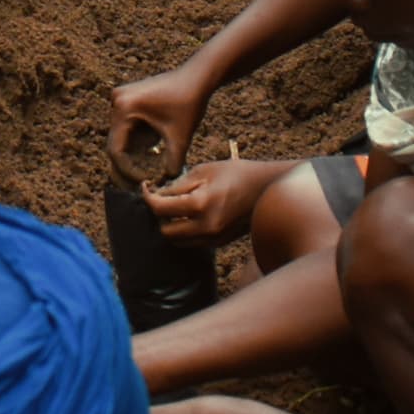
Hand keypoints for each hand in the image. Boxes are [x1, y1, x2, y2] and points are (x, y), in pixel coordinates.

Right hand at [107, 70, 205, 182]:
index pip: (116, 149)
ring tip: (145, 173)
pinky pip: (128, 129)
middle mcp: (117, 101)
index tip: (144, 181)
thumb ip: (172, 163)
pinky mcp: (128, 101)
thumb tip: (164, 185)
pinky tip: (151, 156)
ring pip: (121, 138)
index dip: (127, 170)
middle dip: (128, 165)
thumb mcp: (180, 137)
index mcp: (124, 107)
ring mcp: (120, 99)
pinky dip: (138, 143)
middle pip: (116, 144)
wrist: (197, 77)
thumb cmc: (189, 102)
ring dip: (133, 155)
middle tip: (138, 184)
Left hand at [145, 158, 288, 246]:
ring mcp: (214, 238)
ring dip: (170, 226)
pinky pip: (193, 242)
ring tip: (174, 207)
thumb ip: (178, 185)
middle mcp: (205, 226)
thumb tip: (158, 194)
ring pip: (178, 241)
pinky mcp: (220, 242)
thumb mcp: (205, 170)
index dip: (147, 196)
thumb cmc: (237, 174)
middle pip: (166, 232)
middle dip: (158, 215)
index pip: (159, 208)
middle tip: (160, 199)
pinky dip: (185, 231)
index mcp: (200, 205)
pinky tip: (189, 215)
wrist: (268, 188)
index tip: (145, 187)